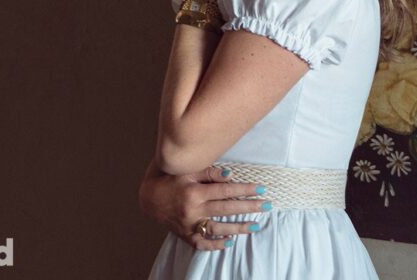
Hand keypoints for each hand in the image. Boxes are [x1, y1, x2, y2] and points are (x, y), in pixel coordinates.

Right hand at [139, 160, 268, 250]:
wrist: (149, 198)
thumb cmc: (171, 180)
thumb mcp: (188, 171)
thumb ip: (210, 172)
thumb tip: (231, 175)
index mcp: (195, 192)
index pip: (226, 191)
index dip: (245, 190)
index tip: (262, 189)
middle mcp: (193, 210)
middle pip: (227, 209)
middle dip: (249, 208)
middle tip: (267, 206)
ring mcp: (189, 225)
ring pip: (218, 228)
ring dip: (239, 228)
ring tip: (256, 226)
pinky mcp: (185, 235)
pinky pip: (203, 243)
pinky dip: (216, 244)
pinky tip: (229, 241)